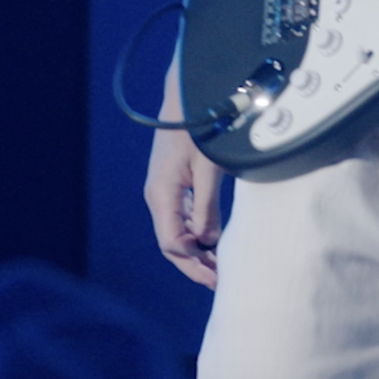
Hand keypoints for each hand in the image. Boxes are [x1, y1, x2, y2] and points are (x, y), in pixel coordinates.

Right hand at [143, 73, 227, 287]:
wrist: (187, 98)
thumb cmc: (199, 129)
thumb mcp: (209, 167)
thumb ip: (208, 206)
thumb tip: (208, 241)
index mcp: (162, 194)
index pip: (172, 242)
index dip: (193, 262)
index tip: (217, 273)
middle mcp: (158, 197)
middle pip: (172, 243)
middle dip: (194, 264)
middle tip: (220, 281)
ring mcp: (164, 191)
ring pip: (176, 232)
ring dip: (196, 252)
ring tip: (220, 267)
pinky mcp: (173, 185)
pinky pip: (181, 218)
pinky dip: (196, 234)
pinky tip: (213, 242)